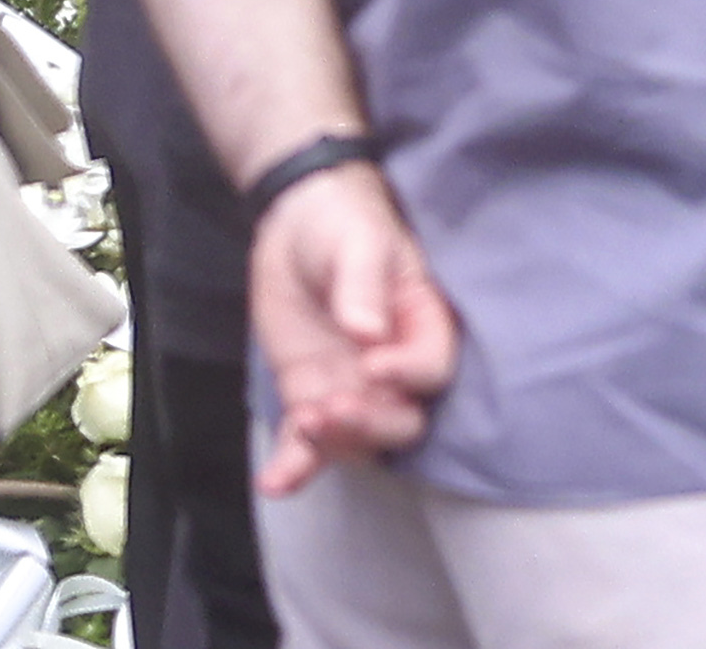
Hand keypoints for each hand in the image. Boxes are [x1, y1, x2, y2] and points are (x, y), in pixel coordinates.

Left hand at [247, 163, 456, 491]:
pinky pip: (307, 444)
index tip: (372, 364)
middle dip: (372, 424)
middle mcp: (394, 367)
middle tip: (335, 407)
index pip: (431, 366)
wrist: (297, 225)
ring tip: (304, 425)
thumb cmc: (344, 223)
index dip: (409, 374)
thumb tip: (367, 333)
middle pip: (403, 420)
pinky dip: (294, 467)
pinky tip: (273, 483)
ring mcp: (353, 387)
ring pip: (358, 441)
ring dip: (334, 445)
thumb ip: (362, 285)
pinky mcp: (311, 397)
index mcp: (422, 323)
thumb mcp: (358, 242)